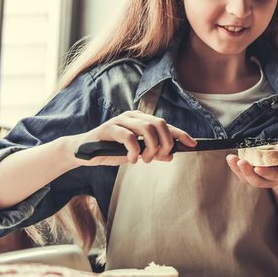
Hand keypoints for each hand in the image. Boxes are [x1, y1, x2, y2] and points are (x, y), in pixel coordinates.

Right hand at [73, 111, 195, 166]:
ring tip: (145, 159)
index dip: (180, 134)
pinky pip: (129, 137)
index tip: (193, 144)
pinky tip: (133, 160)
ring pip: (147, 128)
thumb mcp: (135, 153)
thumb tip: (170, 155)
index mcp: (141, 120)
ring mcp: (120, 121)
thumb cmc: (110, 150)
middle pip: (160, 124)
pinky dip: (135, 150)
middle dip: (166, 142)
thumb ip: (152, 153)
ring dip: (151, 147)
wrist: (84, 152)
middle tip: (160, 157)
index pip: (166, 125)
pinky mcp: (109, 129)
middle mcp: (133, 117)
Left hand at [225, 139, 277, 189]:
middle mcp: (269, 180)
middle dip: (248, 172)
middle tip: (241, 162)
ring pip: (247, 179)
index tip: (258, 168)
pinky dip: (235, 166)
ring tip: (231, 158)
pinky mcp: (251, 174)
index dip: (266, 173)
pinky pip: (241, 174)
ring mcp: (259, 178)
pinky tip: (231, 158)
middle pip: (258, 181)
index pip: (274, 176)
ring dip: (238, 170)